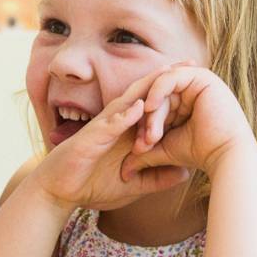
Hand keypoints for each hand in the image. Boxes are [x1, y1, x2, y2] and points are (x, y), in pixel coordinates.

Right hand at [31, 80, 189, 211]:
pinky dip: (123, 116)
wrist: (59, 193)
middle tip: (190, 63)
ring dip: (147, 88)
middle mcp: (115, 123)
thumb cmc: (90, 185)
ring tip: (168, 72)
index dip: (173, 92)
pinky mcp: (91, 138)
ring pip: (127, 102)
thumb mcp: (132, 186)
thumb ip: (155, 178)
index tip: (198, 79)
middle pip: (143, 94)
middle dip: (166, 78)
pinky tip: (138, 108)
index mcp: (126, 131)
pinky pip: (109, 124)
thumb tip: (184, 174)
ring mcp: (102, 128)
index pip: (153, 106)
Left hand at [121, 63, 255, 179]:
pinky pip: (170, 78)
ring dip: (152, 113)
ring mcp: (198, 81)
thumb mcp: (164, 148)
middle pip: (158, 98)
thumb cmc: (198, 155)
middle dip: (147, 121)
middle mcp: (193, 89)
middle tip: (142, 146)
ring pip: (162, 89)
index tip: (138, 150)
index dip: (144, 124)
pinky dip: (156, 92)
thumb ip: (144, 152)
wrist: (225, 157)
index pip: (157, 105)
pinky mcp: (202, 77)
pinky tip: (150, 109)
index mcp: (186, 102)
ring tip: (149, 136)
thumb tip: (124, 171)